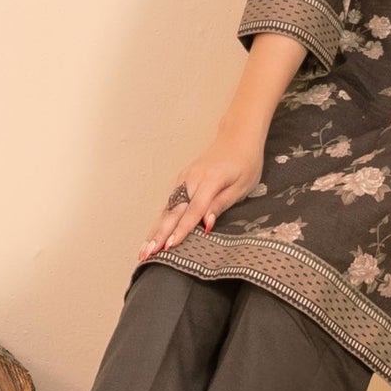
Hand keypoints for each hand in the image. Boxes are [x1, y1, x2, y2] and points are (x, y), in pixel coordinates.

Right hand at [137, 120, 265, 259]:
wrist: (238, 136)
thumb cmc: (245, 162)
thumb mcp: (242, 185)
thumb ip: (221, 204)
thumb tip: (207, 225)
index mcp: (211, 180)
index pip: (193, 210)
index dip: (182, 229)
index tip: (170, 246)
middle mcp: (192, 178)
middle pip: (174, 211)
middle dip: (159, 234)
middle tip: (147, 253)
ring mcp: (185, 178)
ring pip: (168, 208)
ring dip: (155, 229)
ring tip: (144, 249)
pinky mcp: (182, 179)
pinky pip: (170, 202)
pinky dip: (161, 219)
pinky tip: (153, 235)